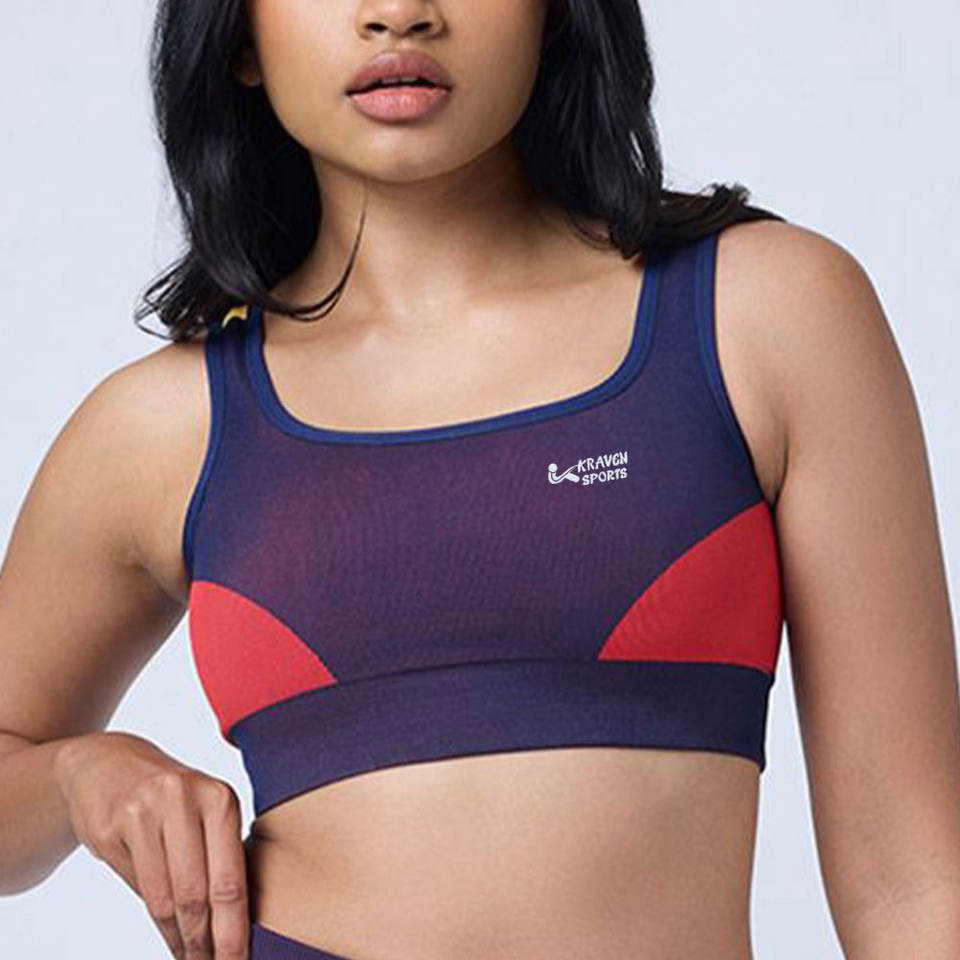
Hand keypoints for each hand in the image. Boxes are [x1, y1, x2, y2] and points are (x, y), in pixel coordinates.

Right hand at [53, 730, 247, 958]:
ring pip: (165, 898)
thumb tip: (239, 921)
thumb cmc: (172, 798)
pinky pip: (137, 888)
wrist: (108, 763)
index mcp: (220, 798)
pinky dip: (155, 920)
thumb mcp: (204, 810)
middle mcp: (184, 800)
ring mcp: (143, 812)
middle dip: (206, 943)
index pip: (230, 878)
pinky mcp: (110, 828)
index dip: (233, 930)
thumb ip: (220, 854)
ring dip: (179, 939)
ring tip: (191, 959)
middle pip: (197, 894)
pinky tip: (167, 935)